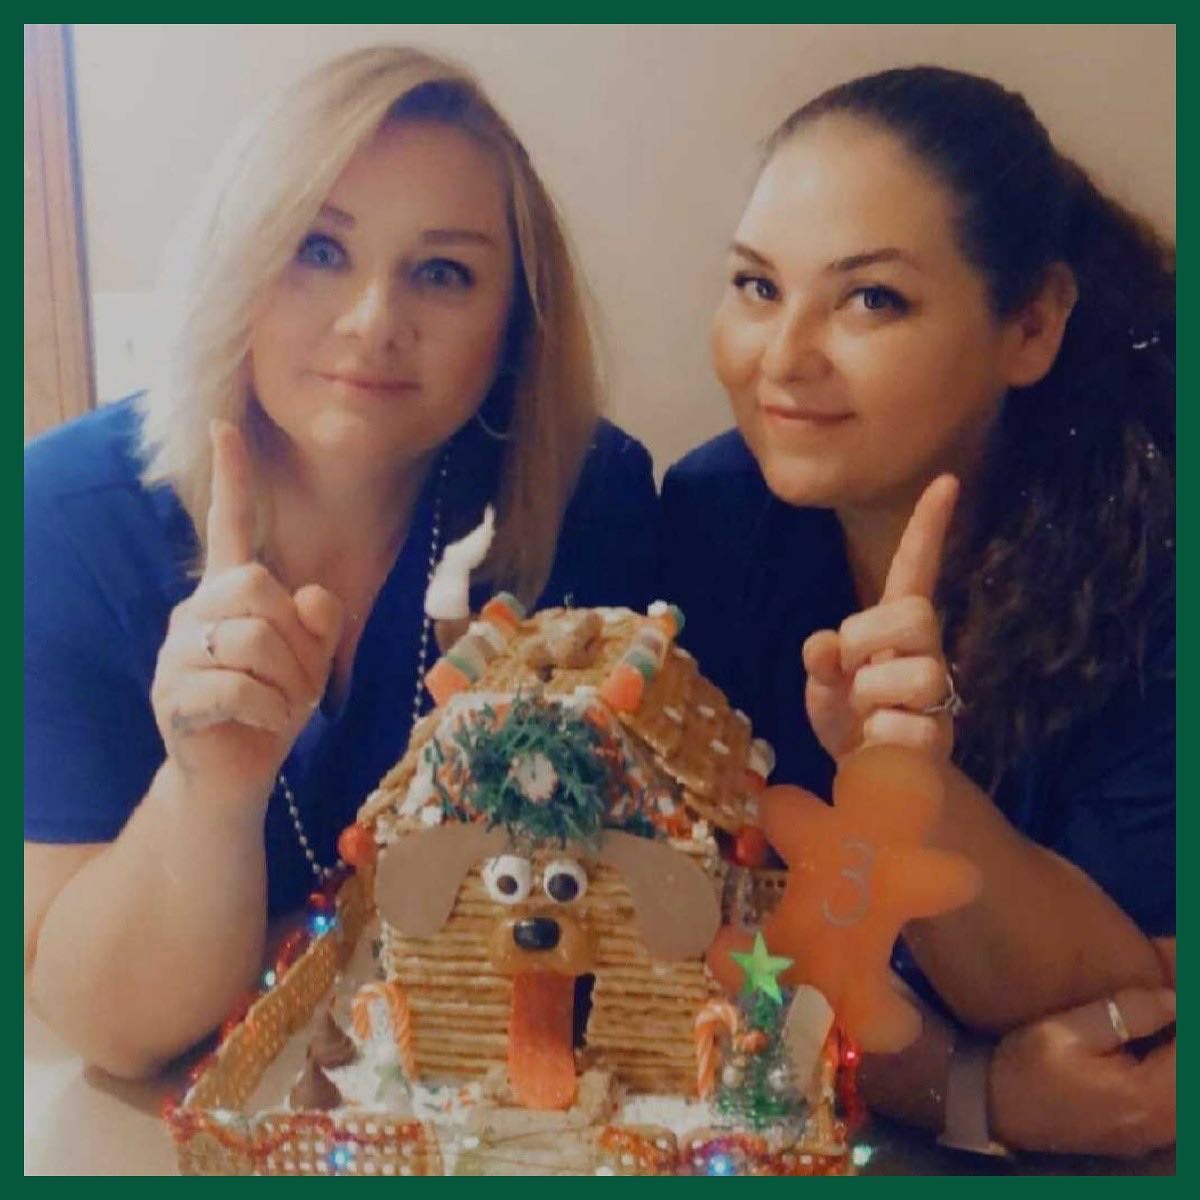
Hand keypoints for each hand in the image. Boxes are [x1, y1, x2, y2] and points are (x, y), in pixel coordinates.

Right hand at [150, 420, 343, 808]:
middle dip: (296, 639)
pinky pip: (242, 687)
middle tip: (295, 680)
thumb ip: (319, 623)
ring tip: (280, 706)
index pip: (230, 526)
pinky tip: (264, 727)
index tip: (225, 424)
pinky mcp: (173, 695)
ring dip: (288, 682)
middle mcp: (195, 612)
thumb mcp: (309, 661)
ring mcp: (177, 653)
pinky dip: (271, 713)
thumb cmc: (272, 709)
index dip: (232, 478)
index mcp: (229, 595)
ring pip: (254, 639)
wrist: (233, 778)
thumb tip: (313, 597)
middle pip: (259, 585)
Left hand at [803, 475, 958, 760]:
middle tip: (848, 669)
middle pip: (916, 613)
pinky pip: (907, 728)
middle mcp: (925, 652)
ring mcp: (938, 694)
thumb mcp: (822, 685)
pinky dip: (878, 740)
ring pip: (910, 673)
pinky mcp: (942, 738)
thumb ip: (820, 659)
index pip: (915, 570)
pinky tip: (878, 746)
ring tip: (864, 716)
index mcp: (895, 630)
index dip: (928, 528)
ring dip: (868, 697)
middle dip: (866, 636)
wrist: (871, 781)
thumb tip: (825, 647)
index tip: (947, 481)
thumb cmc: (850, 720)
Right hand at [989, 987, 1176, 1156]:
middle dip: (1178, 1032)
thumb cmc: (1027, 1066)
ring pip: (1186, 1086)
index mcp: (1145, 1096)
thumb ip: (1122, 1014)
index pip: (1189, 1053)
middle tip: (1166, 997)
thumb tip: (1174, 999)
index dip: (1184, 1011)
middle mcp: (1161, 1123)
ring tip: (1161, 1014)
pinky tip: (1158, 1042)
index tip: (1178, 978)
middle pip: (1190, 1071)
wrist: (998, 1109)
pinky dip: (1172, 1067)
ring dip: (1174, 1048)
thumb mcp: (1065, 1031)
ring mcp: (1154, 1132)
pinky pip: (1178, 1100)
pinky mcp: (1145, 1132)